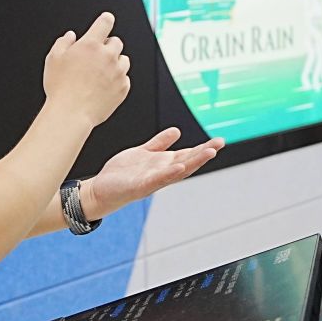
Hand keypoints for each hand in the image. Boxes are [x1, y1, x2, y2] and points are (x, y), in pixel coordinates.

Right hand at [43, 12, 130, 126]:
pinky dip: (118, 80)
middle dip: (107, 46)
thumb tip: (71, 36)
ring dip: (115, 63)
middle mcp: (108, 56)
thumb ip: (63, 43)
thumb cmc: (60, 88)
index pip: (105, 22)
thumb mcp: (53, 59)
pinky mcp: (123, 88)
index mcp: (90, 45)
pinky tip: (104, 87)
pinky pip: (125, 79)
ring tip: (100, 74)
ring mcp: (118, 72)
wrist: (71, 113)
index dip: (105, 20)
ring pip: (124, 60)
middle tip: (96, 58)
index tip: (106, 21)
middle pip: (117, 42)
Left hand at [87, 127, 224, 216]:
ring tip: (207, 153)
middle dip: (203, 154)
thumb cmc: (122, 174)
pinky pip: (156, 180)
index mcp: (163, 164)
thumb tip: (176, 131)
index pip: (187, 155)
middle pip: (187, 162)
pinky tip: (178, 167)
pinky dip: (168, 174)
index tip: (218, 141)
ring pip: (177, 172)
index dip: (203, 148)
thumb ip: (159, 143)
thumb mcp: (143, 153)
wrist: (102, 189)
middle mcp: (161, 173)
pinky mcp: (139, 187)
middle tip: (219, 144)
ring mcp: (152, 181)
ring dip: (193, 163)